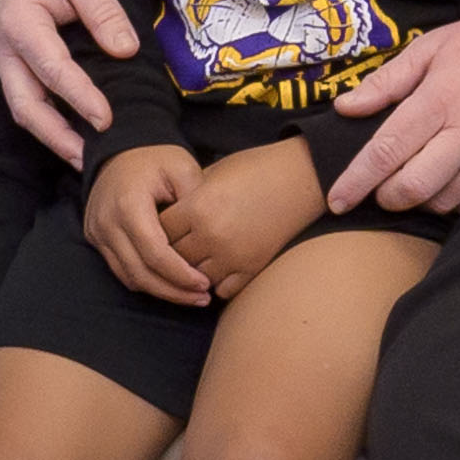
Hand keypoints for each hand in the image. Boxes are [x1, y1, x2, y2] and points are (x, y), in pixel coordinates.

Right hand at [0, 0, 135, 165]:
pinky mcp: (12, 65)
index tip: (107, 119)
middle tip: (90, 158)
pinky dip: (48, 122)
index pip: (52, 70)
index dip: (80, 98)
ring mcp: (3, 60)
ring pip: (22, 109)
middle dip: (56, 137)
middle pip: (24, 105)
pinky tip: (75, 134)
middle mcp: (4, 49)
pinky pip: (26, 100)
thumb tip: (126, 52)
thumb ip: (103, 11)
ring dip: (51, 136)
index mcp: (20, 23)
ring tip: (84, 157)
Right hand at [86, 144, 212, 304]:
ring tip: (190, 296)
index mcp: (129, 205)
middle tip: (202, 299)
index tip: (205, 284)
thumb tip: (209, 240)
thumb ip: (196, 201)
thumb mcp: (183, 168)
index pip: (155, 254)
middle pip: (140, 273)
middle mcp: (107, 222)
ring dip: (160, 291)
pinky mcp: (96, 238)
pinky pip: (120, 269)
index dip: (181, 275)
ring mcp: (97, 232)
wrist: (120, 151)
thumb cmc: (156, 159)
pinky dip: (145, 280)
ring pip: (129, 277)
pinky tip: (169, 283)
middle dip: (173, 291)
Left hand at [160, 137, 326, 300]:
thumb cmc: (255, 169)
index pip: (160, 230)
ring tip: (197, 257)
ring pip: (194, 277)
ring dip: (193, 270)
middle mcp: (211, 235)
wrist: (300, 178)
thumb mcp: (213, 173)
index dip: (159, 228)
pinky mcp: (251, 268)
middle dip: (172, 251)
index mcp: (198, 207)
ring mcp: (232, 255)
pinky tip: (219, 266)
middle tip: (178, 243)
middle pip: (173, 257)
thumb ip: (187, 196)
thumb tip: (165, 213)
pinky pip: (221, 290)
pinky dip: (217, 282)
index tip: (163, 225)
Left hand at [319, 0, 459, 216]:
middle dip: (385, 196)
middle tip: (374, 187)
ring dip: (416, 199)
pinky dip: (445, 197)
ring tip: (406, 178)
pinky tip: (437, 178)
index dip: (357, 180)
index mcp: (441, 97)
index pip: (388, 149)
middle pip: (414, 187)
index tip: (336, 200)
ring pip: (442, 200)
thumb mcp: (433, 46)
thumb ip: (387, 81)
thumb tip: (345, 108)